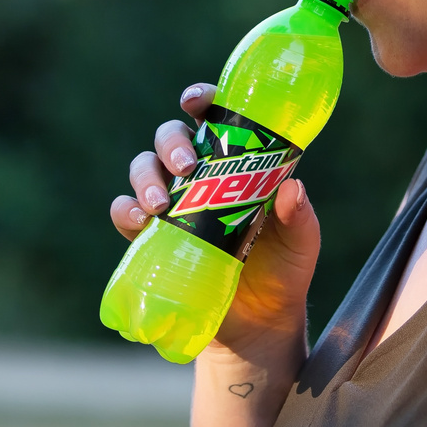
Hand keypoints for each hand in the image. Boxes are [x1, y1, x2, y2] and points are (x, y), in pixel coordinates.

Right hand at [109, 84, 319, 356]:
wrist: (259, 326)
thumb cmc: (284, 272)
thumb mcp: (301, 244)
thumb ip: (299, 217)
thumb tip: (292, 189)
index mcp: (235, 163)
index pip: (213, 117)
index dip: (200, 99)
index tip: (195, 101)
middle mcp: (199, 176)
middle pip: (171, 137)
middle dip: (172, 143)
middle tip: (186, 165)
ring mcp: (173, 205)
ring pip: (143, 168)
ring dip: (146, 176)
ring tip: (160, 203)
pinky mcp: (152, 237)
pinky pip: (125, 213)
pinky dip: (125, 210)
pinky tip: (138, 220)